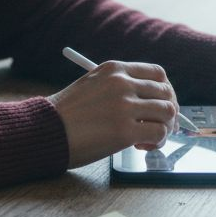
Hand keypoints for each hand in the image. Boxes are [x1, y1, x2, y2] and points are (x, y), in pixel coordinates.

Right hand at [47, 61, 179, 167]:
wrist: (45, 131)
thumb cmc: (67, 114)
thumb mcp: (93, 85)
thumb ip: (120, 87)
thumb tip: (151, 102)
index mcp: (115, 69)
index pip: (157, 74)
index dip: (166, 92)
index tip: (164, 105)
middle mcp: (122, 83)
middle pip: (166, 93)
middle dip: (170, 111)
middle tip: (163, 126)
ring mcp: (124, 106)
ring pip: (167, 113)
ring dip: (164, 128)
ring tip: (148, 138)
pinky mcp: (125, 131)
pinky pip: (158, 133)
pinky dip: (157, 141)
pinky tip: (142, 146)